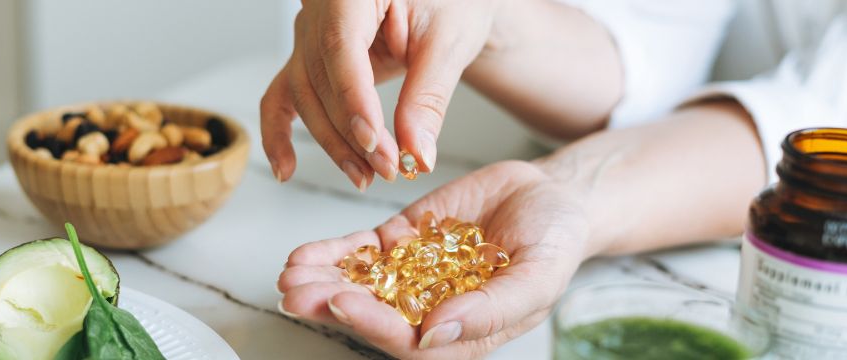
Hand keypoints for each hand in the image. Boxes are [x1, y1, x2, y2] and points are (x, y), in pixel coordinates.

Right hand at [260, 0, 502, 189]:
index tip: (375, 143)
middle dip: (351, 133)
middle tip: (388, 169)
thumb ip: (428, 98)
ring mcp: (310, 34)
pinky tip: (286, 169)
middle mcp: (320, 8)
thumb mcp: (449, 43)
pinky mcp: (311, 58)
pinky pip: (284, 95)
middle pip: (320, 79)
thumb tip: (417, 154)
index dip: (353, 100)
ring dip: (332, 143)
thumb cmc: (451, 2)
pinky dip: (279, 133)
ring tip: (365, 176)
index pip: (341, 47)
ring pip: (305, 96)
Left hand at [277, 161, 593, 358]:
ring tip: (290, 274)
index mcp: (462, 333)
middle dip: (330, 305)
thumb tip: (434, 336)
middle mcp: (430, 310)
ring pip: (359, 284)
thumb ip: (489, 310)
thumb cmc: (556, 243)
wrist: (553, 196)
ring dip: (321, 281)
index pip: (408, 341)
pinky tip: (303, 255)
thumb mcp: (537, 277)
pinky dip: (332, 253)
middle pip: (372, 315)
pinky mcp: (403, 241)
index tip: (342, 303)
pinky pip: (362, 251)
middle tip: (296, 293)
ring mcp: (413, 275)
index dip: (373, 325)